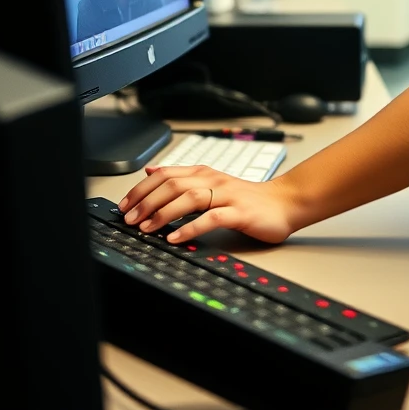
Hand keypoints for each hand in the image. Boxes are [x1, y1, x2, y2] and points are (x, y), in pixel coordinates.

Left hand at [118, 165, 303, 244]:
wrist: (284, 202)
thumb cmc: (247, 198)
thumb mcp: (212, 183)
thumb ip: (182, 177)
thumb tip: (151, 171)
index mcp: (204, 173)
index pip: (166, 174)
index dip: (142, 189)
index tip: (125, 205)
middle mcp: (213, 180)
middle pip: (173, 185)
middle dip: (147, 201)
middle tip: (130, 219)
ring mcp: (227, 195)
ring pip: (189, 198)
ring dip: (164, 213)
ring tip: (147, 228)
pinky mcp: (239, 212)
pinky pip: (211, 218)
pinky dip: (190, 228)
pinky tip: (176, 238)